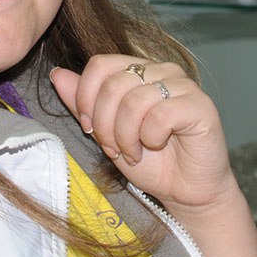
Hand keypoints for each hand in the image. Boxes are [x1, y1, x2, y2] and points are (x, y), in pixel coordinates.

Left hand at [49, 54, 235, 215]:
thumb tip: (56, 74)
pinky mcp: (200, 106)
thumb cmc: (150, 162)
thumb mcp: (106, 133)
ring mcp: (184, 85)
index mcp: (139, 69)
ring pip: (134, 101)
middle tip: (114, 149)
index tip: (89, 128)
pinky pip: (161, 115)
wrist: (185, 192)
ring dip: (126, 136)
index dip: (86, 98)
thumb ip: (83, 104)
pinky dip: (150, 137)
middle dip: (105, 125)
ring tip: (133, 152)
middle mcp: (162, 70)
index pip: (100, 65)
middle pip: (113, 85)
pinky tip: (155, 146)